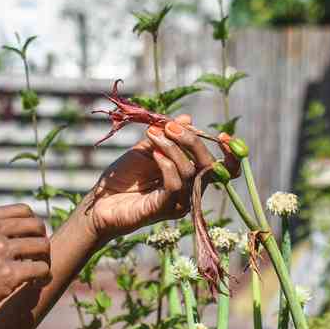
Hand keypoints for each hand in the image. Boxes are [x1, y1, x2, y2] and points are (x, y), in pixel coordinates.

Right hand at [0, 204, 52, 327]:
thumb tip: (13, 232)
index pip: (24, 210)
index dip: (33, 226)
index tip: (30, 240)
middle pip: (37, 226)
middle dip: (41, 243)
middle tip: (37, 259)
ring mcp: (1, 250)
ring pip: (43, 247)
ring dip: (44, 261)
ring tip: (35, 274)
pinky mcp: (8, 274)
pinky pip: (42, 269)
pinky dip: (43, 278)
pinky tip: (35, 285)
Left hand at [83, 114, 237, 241]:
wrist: (99, 200)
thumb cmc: (124, 176)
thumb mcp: (146, 148)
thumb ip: (167, 135)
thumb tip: (187, 119)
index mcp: (191, 176)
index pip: (223, 169)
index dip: (229, 155)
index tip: (224, 135)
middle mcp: (190, 191)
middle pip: (209, 165)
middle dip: (192, 140)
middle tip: (169, 126)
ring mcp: (179, 203)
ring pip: (191, 171)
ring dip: (173, 147)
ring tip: (153, 134)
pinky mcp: (164, 210)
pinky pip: (175, 184)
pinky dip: (166, 164)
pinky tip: (154, 154)